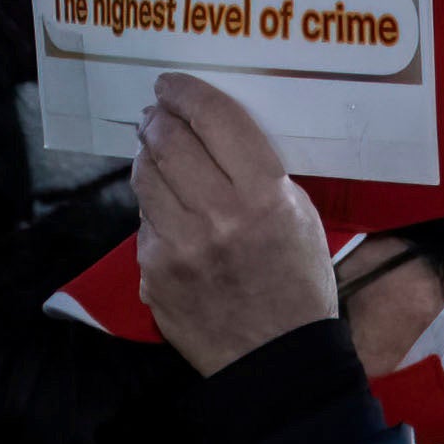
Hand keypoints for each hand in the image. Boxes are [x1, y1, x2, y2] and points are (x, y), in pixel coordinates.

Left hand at [133, 73, 337, 373]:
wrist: (277, 359)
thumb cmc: (298, 280)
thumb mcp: (299, 213)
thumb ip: (257, 170)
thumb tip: (207, 132)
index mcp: (264, 194)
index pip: (214, 118)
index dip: (186, 92)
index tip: (171, 84)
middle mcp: (217, 214)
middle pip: (169, 140)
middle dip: (159, 118)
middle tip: (157, 112)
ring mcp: (179, 246)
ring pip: (145, 175)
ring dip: (147, 155)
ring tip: (154, 149)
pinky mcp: (154, 272)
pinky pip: (144, 221)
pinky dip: (154, 208)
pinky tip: (168, 209)